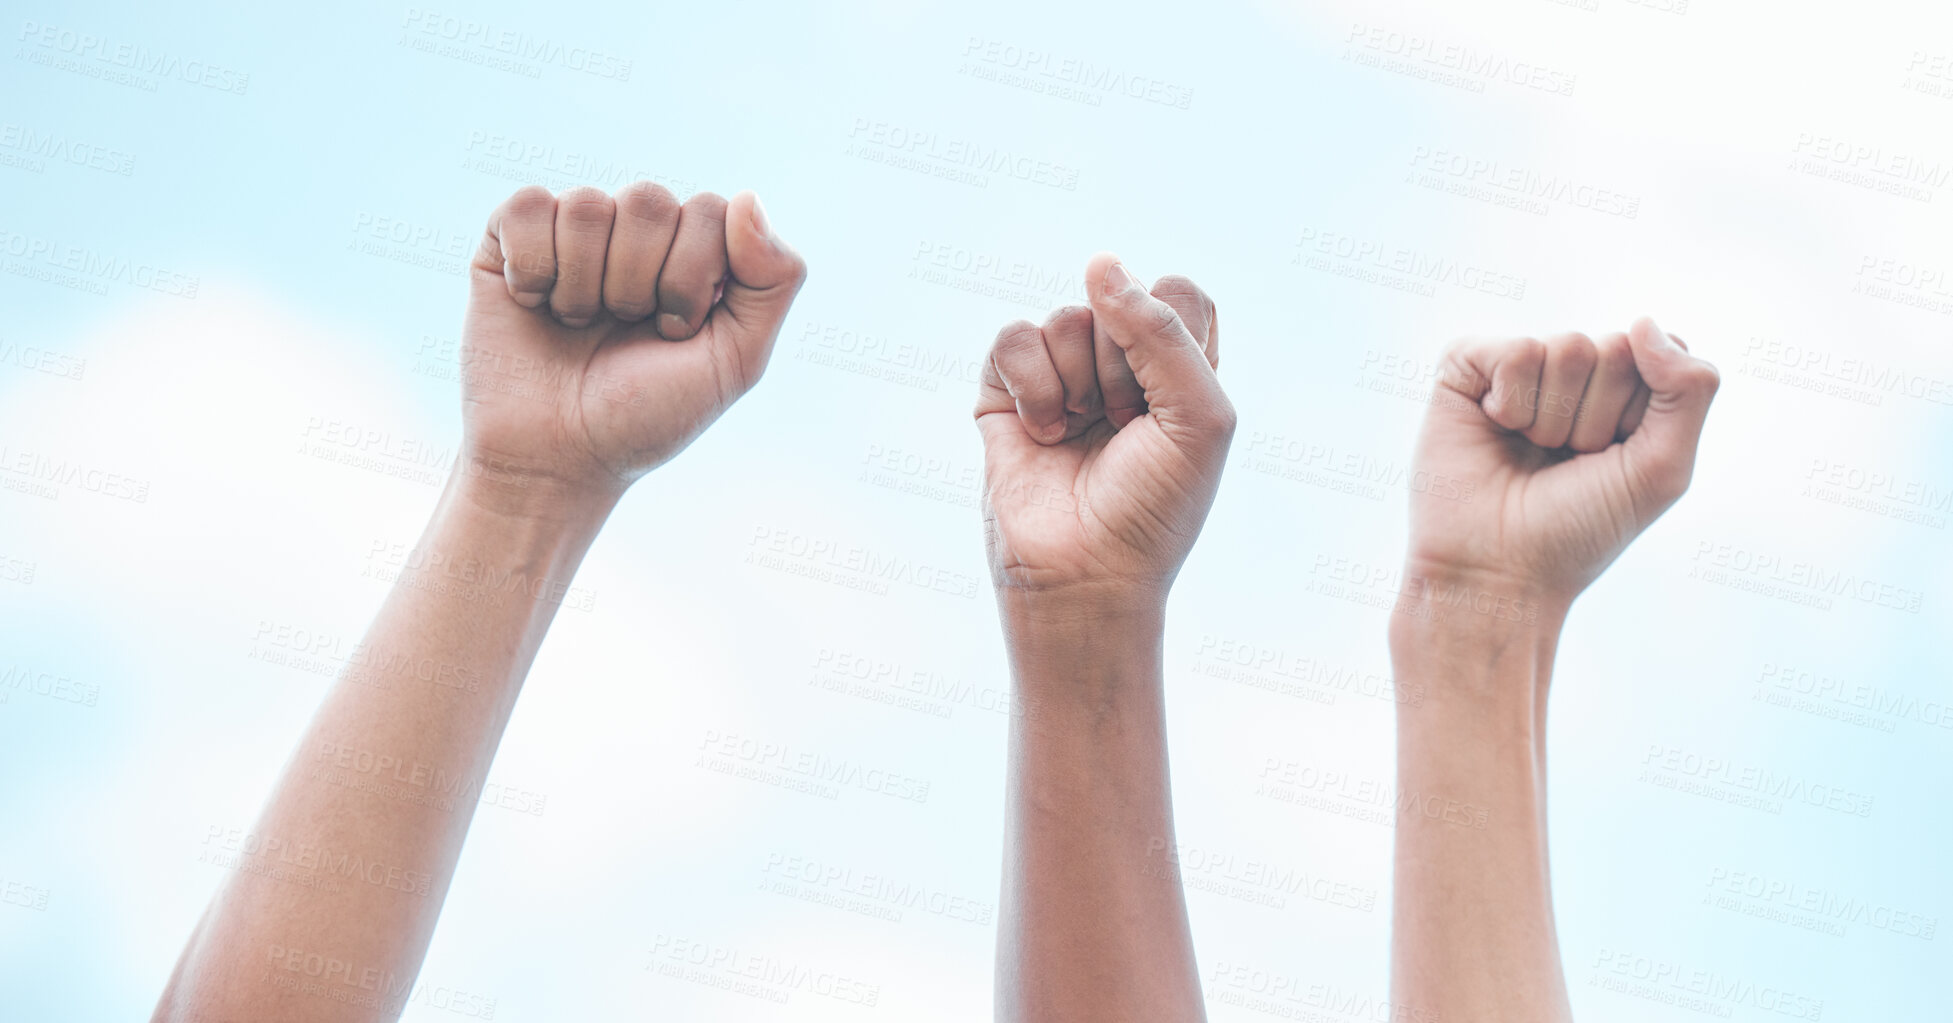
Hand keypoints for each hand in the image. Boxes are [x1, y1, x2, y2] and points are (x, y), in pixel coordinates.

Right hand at [459, 182, 805, 504]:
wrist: (556, 459)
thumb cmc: (647, 414)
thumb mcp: (736, 361)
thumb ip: (773, 280)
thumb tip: (747, 197)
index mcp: (692, 249)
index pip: (709, 210)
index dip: (691, 278)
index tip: (675, 332)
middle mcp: (635, 230)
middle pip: (648, 201)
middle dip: (638, 285)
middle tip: (623, 330)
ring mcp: (571, 228)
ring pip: (587, 205)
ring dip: (585, 286)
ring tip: (578, 324)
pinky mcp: (509, 236)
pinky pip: (529, 207)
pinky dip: (535, 270)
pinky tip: (535, 305)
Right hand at [975, 254, 1234, 603]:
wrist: (1084, 574)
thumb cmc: (1155, 508)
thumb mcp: (1200, 416)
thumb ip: (1163, 330)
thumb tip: (1099, 262)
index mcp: (1179, 368)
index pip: (1178, 292)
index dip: (1171, 333)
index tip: (1170, 398)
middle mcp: (1119, 365)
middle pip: (1118, 300)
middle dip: (1123, 368)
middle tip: (1124, 429)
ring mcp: (1061, 375)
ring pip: (1065, 317)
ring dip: (1077, 384)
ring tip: (1079, 434)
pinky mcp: (1005, 392)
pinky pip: (1013, 338)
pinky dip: (1032, 386)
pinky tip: (1042, 434)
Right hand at [1405, 317, 1719, 606]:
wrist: (1497, 572)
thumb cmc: (1579, 530)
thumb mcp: (1662, 468)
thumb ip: (1688, 389)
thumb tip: (1642, 322)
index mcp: (1622, 393)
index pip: (1658, 353)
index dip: (1641, 412)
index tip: (1611, 460)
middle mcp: (1571, 374)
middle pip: (1614, 348)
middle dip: (1596, 417)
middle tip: (1564, 461)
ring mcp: (1518, 368)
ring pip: (1566, 347)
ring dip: (1552, 418)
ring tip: (1528, 452)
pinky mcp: (1467, 368)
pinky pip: (1515, 351)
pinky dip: (1511, 402)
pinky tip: (1493, 429)